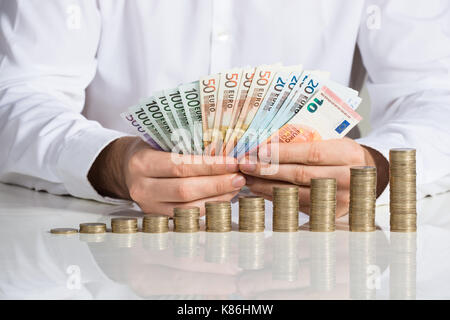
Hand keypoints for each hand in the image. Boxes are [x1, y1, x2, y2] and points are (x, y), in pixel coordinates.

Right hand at [88, 136, 245, 214]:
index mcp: (141, 163)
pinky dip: (210, 207)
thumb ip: (185, 144)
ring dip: (218, 198)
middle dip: (217, 184)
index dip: (209, 166)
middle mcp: (142, 188)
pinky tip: (224, 197)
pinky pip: (188, 216)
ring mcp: (149, 206)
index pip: (180, 166)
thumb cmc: (148, 148)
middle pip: (185, 191)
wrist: (124, 168)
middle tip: (239, 177)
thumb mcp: (159, 139)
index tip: (233, 162)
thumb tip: (225, 147)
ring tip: (236, 186)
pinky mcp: (158, 217)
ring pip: (188, 208)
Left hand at [239, 138, 388, 216]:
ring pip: (295, 193)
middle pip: (300, 175)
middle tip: (245, 164)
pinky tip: (260, 189)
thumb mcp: (334, 140)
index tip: (259, 150)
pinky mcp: (328, 214)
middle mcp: (346, 179)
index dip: (283, 153)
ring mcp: (338, 200)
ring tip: (247, 177)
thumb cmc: (343, 154)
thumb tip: (267, 143)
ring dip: (266, 185)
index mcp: (348, 155)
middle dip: (268, 169)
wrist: (368, 176)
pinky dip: (275, 197)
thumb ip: (308, 142)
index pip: (311, 153)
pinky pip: (296, 205)